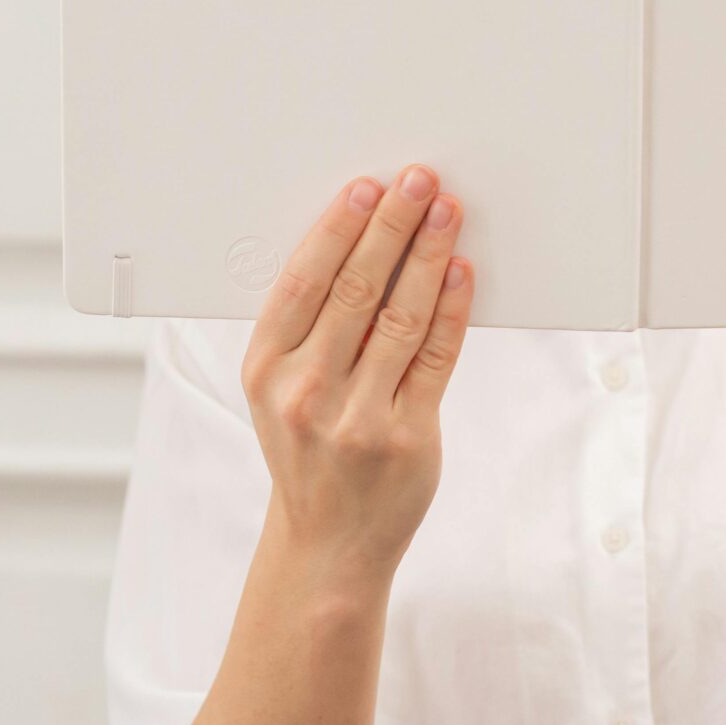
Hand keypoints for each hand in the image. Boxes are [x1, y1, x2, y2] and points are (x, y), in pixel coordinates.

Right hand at [241, 164, 473, 591]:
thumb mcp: (279, 391)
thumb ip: (307, 329)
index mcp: (265, 368)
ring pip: (400, 316)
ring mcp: (357, 416)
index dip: (338, 228)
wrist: (327, 544)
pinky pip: (435, 357)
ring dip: (429, 255)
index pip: (304, 281)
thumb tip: (360, 243)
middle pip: (355, 288)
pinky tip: (461, 272)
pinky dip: (451, 309)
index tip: (366, 187)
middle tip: (418, 180)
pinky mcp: (406, 436)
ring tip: (447, 212)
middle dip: (391, 226)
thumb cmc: (307, 451)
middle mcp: (305, 390)